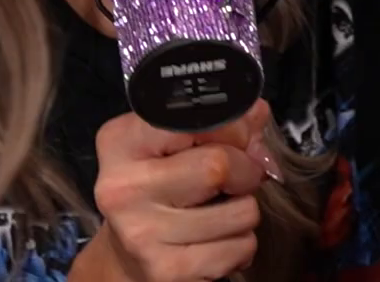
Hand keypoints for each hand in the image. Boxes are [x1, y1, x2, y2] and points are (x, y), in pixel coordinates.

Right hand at [74, 101, 278, 281]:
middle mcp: (124, 186)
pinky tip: (215, 240)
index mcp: (121, 142)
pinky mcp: (168, 271)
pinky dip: (241, 244)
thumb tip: (258, 113)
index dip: (231, 129)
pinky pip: (240, 248)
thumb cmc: (154, 189)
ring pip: (241, 212)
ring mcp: (143, 233)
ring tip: (219, 212)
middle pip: (218, 166)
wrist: (125, 256)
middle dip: (245, 171)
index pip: (193, 120)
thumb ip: (215, 125)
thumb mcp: (170, 146)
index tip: (237, 140)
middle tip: (236, 179)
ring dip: (244, 211)